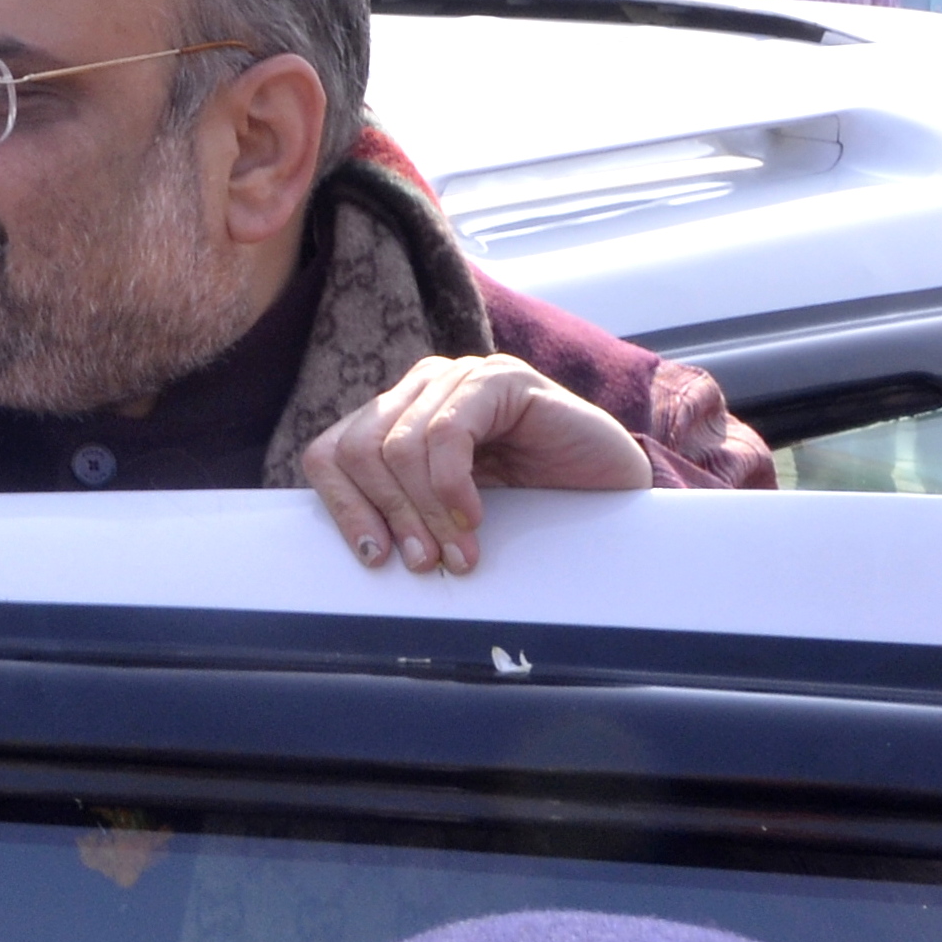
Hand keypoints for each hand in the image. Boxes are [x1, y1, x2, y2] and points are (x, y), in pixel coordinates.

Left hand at [300, 351, 656, 573]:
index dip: (342, 506)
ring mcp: (461, 378)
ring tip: (457, 555)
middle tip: (424, 564)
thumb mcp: (450, 513)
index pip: (330, 452)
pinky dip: (453, 487)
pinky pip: (448, 433)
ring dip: (426, 513)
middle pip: (359, 450)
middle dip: (388, 515)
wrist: (611, 489)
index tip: (374, 558)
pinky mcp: (500, 379)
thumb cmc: (532, 506)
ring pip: (400, 447)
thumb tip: (362, 551)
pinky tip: (475, 520)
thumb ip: (406, 512)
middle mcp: (421, 389)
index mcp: (397, 417)